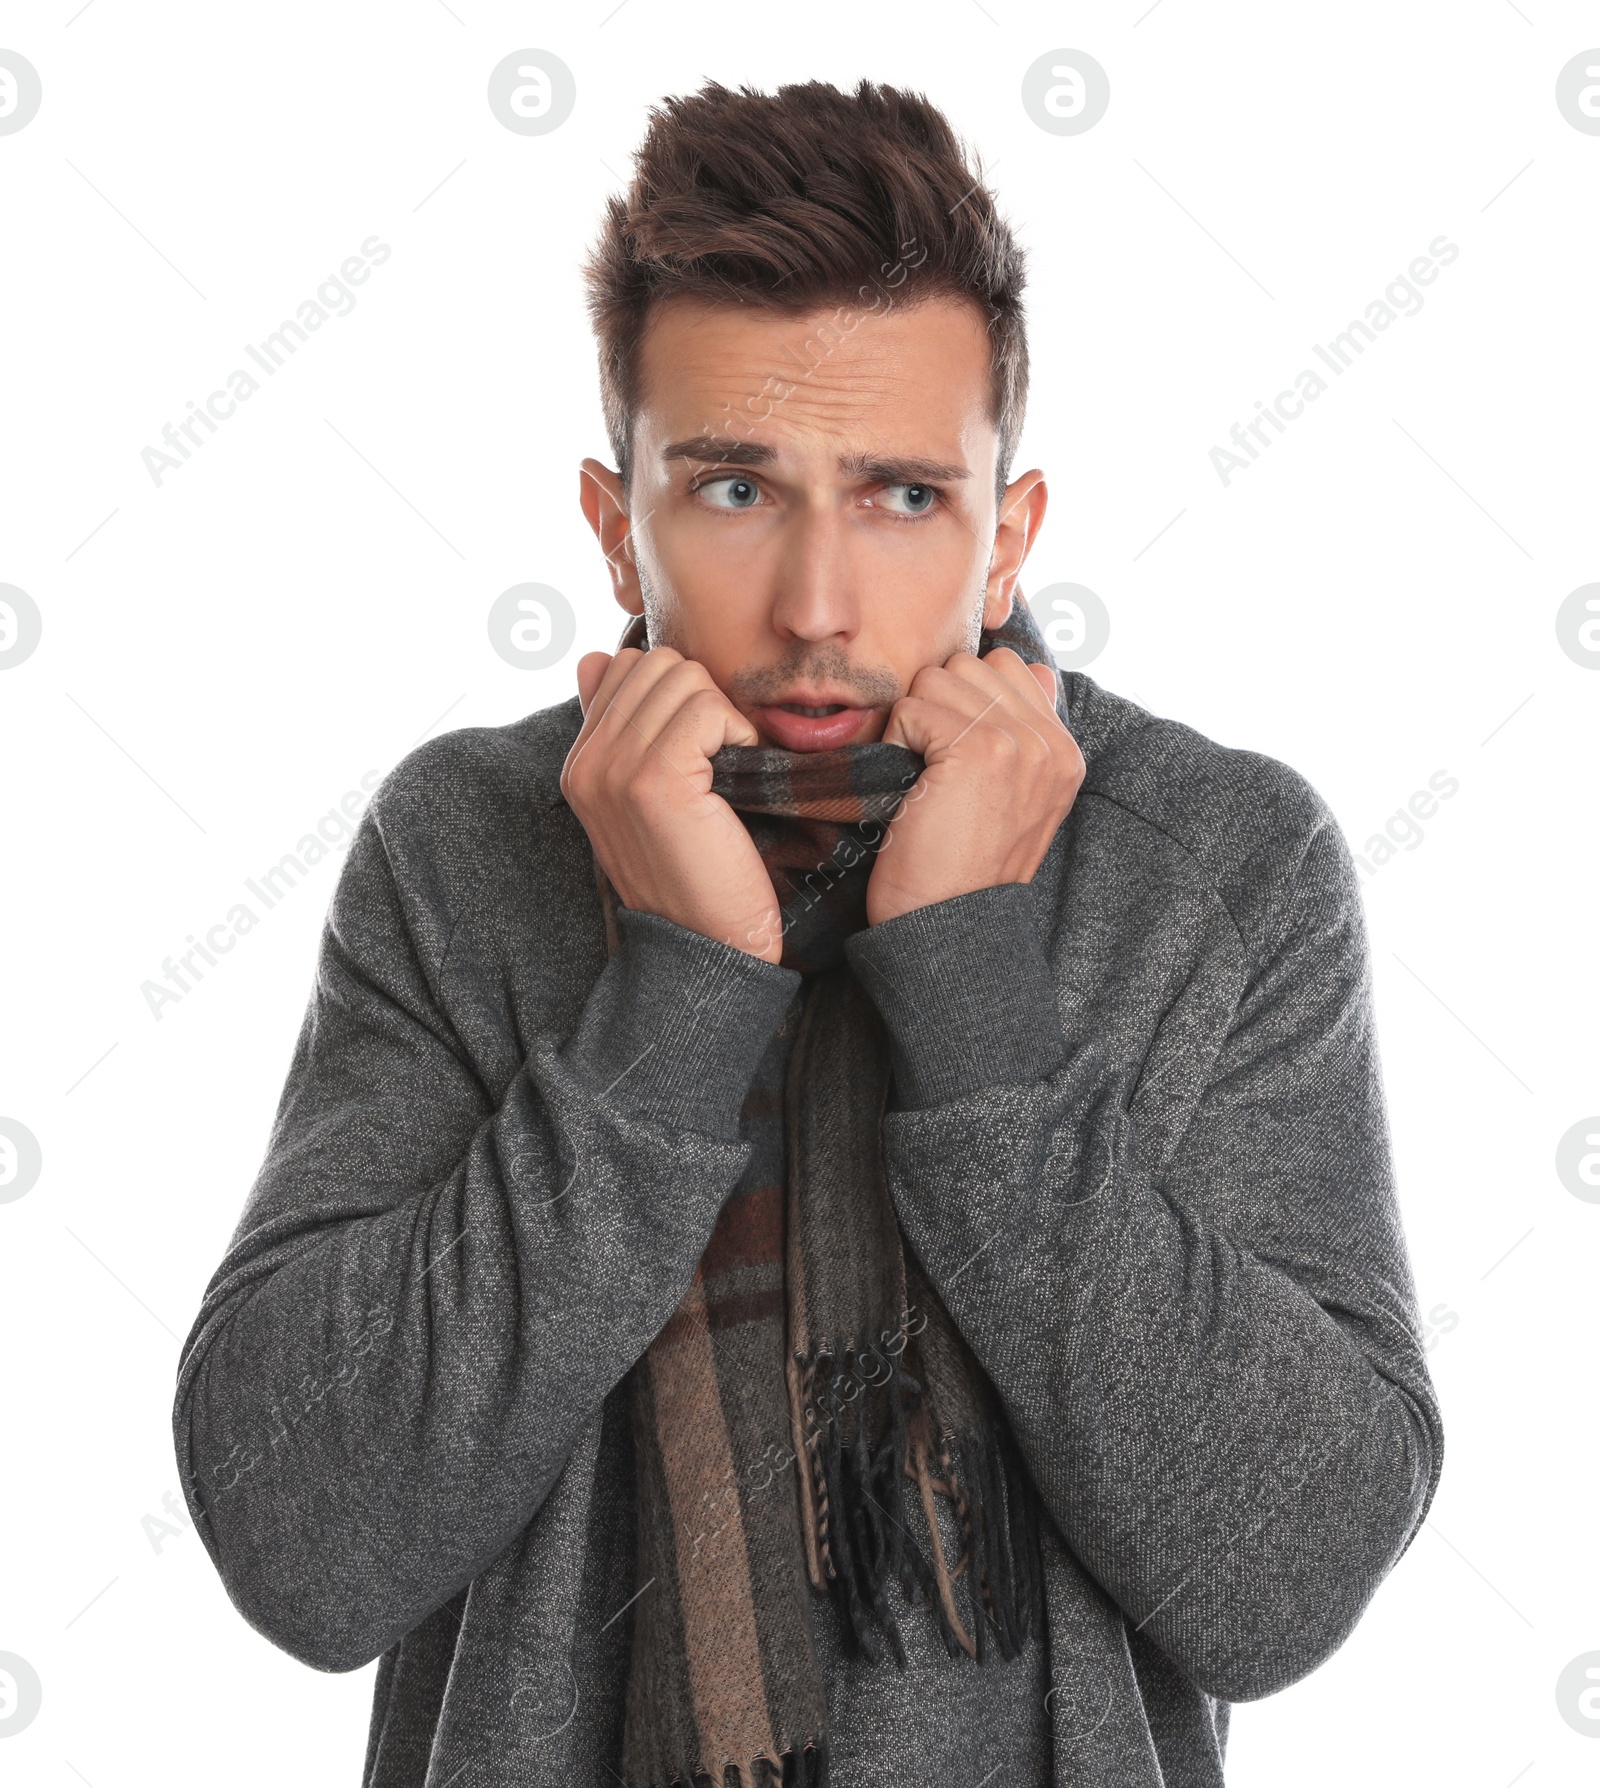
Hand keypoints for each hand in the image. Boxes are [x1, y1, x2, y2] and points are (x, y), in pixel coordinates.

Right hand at [561, 645, 785, 962]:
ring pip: (684, 676)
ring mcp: (614, 769)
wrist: (710, 947)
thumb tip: (598, 659)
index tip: (698, 750)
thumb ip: (623, 730)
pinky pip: (706, 707)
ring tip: (726, 771)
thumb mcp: (647, 799)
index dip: (678, 696)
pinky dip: (737, 733)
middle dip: (702, 699)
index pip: (625, 667)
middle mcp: (587, 763)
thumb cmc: (698, 874)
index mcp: (581, 764)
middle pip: (657, 663)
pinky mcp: (654, 780)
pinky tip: (738, 776)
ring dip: (722, 716)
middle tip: (719, 760)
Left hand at [867, 647, 1084, 925]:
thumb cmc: (960, 870)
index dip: (963, 700)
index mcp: (1064, 752)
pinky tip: (910, 790)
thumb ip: (1024, 731)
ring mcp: (1020, 743)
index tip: (951, 755)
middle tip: (932, 770)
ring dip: (914, 724)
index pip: (1011, 667)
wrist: (947, 928)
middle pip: (969, 665)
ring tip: (923, 780)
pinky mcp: (980, 749)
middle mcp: (1051, 743)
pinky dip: (895, 746)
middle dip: (936, 706)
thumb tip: (1033, 666)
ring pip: (937, 678)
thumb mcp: (1010, 798)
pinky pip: (912, 709)